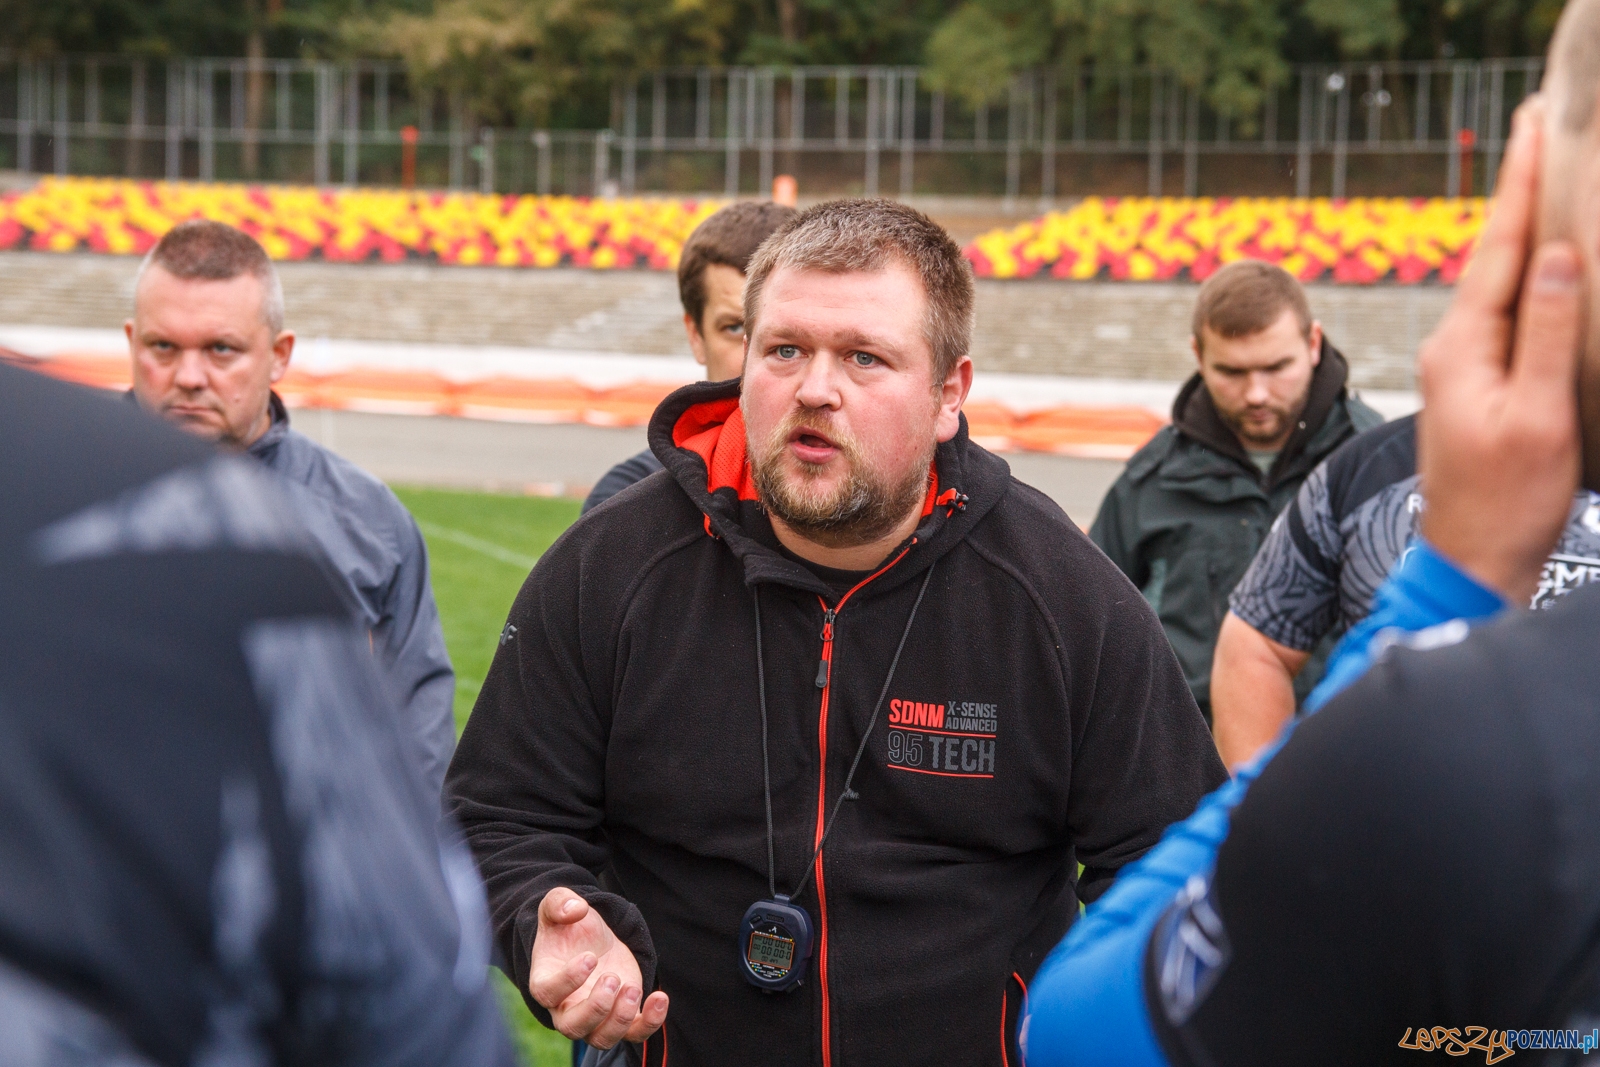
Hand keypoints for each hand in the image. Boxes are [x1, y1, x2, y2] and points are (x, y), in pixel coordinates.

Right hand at [529, 887, 668, 1048]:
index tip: (590, 957)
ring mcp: (594, 1016)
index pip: (548, 993)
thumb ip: (560, 902)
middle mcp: (565, 1006)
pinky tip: (659, 997)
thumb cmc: (568, 927)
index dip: (568, 980)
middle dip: (596, 1007)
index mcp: (545, 980)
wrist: (589, 940)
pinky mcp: (621, 1014)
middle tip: (613, 978)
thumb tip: (575, 908)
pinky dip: (650, 1022)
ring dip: (620, 1019)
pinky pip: (634, 1033)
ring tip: (632, 987)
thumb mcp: (558, 905)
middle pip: (573, 1027)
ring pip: (601, 1039)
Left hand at [1418, 98, 1584, 603]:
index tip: (1536, 122)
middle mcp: (1452, 345)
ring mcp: (1461, 363)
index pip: (1499, 246)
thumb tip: (1556, 254)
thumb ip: (1547, 333)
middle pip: (1493, 252)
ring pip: (1497, 278)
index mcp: (1463, 345)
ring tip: (1542, 169)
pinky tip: (1541, 257)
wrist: (1470, 558)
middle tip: (1538, 122)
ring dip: (1521, 225)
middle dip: (1520, 188)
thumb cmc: (1508, 499)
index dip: (1522, 182)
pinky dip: (1524, 272)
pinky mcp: (1475, 382)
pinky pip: (1504, 309)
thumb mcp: (1539, 415)